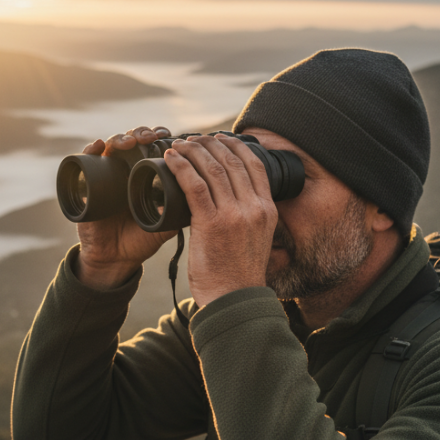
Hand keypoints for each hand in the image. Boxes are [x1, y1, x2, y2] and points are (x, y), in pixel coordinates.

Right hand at [76, 126, 176, 289]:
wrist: (115, 258)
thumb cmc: (140, 240)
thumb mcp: (165, 225)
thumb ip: (181, 212)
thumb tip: (201, 196)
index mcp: (145, 176)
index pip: (152, 148)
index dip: (160, 138)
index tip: (172, 136)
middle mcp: (125, 171)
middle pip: (133, 141)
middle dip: (142, 133)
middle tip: (151, 136)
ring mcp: (105, 175)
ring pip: (112, 146)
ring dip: (121, 138)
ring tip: (130, 141)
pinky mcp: (86, 185)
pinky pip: (85, 161)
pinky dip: (91, 150)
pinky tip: (99, 146)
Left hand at [163, 133, 277, 306]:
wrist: (234, 300)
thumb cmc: (239, 275)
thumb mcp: (257, 241)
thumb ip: (249, 219)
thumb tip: (232, 203)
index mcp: (267, 210)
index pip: (255, 165)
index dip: (235, 146)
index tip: (220, 139)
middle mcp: (254, 208)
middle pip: (232, 162)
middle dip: (210, 144)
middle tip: (194, 139)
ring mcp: (233, 215)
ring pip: (211, 169)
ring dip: (193, 151)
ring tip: (179, 144)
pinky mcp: (211, 223)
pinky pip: (193, 185)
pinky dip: (181, 166)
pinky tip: (171, 158)